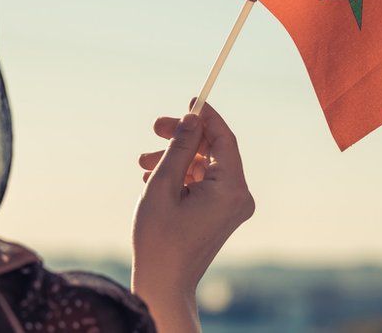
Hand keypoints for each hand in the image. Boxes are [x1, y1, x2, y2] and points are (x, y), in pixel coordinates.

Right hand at [131, 103, 253, 330]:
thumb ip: (179, 148)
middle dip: (183, 138)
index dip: (206, 116)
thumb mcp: (163, 185)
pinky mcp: (221, 215)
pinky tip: (152, 179)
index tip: (190, 98)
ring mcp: (231, 208)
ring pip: (205, 167)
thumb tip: (192, 118)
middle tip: (154, 128)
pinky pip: (204, 183)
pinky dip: (181, 176)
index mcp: (230, 189)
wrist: (164, 284)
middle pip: (214, 151)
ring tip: (142, 163)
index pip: (224, 138)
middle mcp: (239, 197)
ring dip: (175, 159)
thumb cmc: (160, 237)